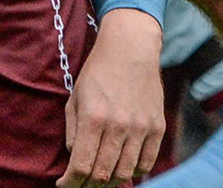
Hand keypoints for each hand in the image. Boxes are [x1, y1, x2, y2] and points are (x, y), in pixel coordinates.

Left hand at [60, 8, 164, 187]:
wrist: (131, 48)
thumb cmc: (98, 72)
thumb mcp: (76, 97)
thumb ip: (73, 131)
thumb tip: (75, 160)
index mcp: (94, 117)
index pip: (82, 166)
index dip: (71, 182)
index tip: (64, 185)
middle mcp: (119, 125)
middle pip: (103, 175)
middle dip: (88, 186)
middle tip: (81, 185)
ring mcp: (141, 127)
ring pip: (125, 173)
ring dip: (110, 181)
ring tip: (101, 179)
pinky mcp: (157, 127)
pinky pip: (146, 163)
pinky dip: (134, 172)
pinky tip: (123, 169)